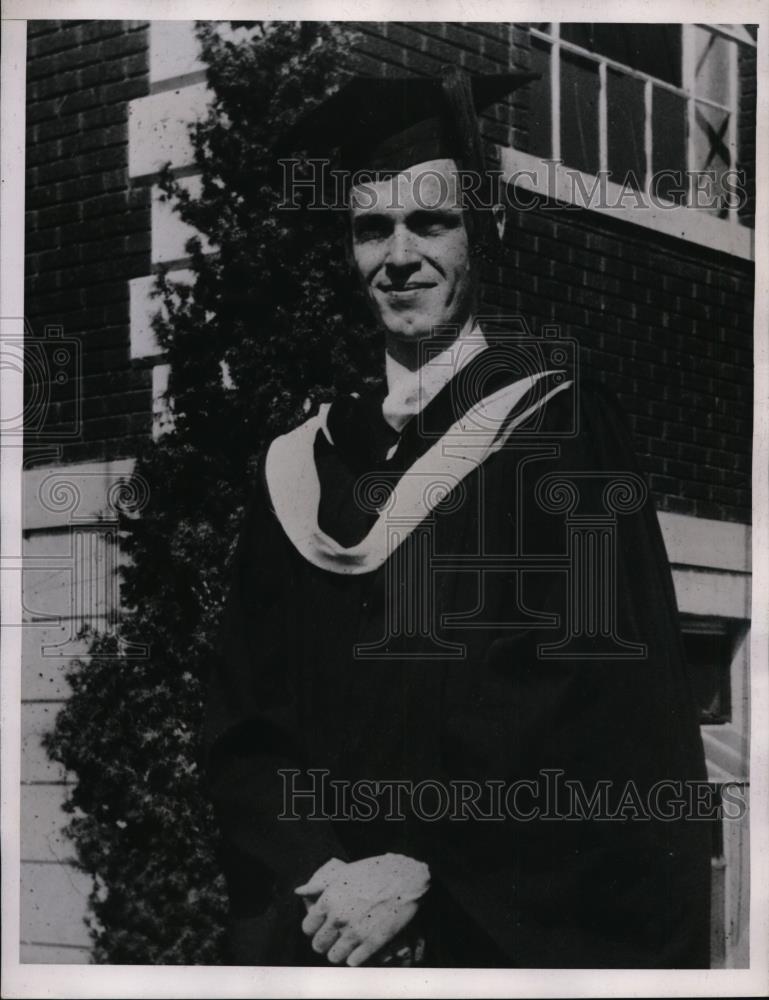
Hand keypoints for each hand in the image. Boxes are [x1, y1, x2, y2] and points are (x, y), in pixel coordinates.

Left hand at [294, 853, 429, 966]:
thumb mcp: (344, 874)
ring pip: (334, 957)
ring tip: (349, 944)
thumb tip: (299, 891)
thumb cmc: (375, 871)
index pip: (307, 928)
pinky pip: (354, 962)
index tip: (324, 927)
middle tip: (336, 937)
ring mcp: (355, 932)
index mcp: (328, 899)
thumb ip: (320, 886)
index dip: (315, 928)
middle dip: (326, 942)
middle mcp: (338, 917)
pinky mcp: (372, 942)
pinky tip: (362, 948)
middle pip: (318, 945)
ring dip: (340, 952)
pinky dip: (356, 957)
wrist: (406, 876)